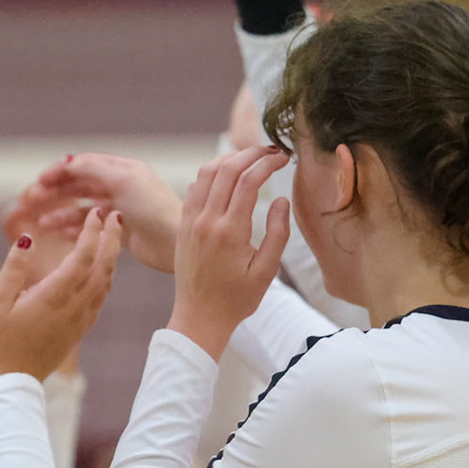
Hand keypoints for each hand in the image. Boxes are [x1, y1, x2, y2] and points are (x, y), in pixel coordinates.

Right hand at [0, 209, 124, 385]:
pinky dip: (106, 278)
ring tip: (113, 236)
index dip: (92, 233)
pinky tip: (103, 270)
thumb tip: (28, 237)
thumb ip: (13, 268)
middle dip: (112, 239)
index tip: (97, 213)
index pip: (82, 257)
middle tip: (117, 216)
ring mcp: (79, 320)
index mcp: (53, 296)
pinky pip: (100, 298)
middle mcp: (73, 306)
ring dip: (112, 257)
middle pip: (103, 267)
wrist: (13, 382)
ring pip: (105, 283)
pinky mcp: (79, 330)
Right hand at [31, 153, 181, 272]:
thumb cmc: (154, 208)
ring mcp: (121, 210)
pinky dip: (75, 230)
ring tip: (43, 223)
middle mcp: (122, 187)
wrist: (176, 242)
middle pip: (81, 185)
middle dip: (57, 192)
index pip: (85, 164)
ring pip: (84, 209)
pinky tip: (60, 236)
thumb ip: (93, 167)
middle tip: (34, 201)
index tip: (40, 180)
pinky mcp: (122, 232)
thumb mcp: (123, 179)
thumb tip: (68, 160)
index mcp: (124, 169)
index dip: (60, 170)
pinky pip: (92, 228)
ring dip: (62, 214)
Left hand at [167, 147, 290, 358]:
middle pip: (227, 169)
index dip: (268, 163)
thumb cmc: (236, 299)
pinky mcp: (183, 224)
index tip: (284, 158)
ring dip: (230, 158)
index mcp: (229, 232)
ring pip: (207, 173)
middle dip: (252, 153)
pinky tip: (228, 173)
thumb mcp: (266, 272)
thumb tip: (280, 200)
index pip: (248, 181)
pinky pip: (195, 187)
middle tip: (272, 150)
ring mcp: (191, 221)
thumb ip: (277, 234)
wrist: (198, 317)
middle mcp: (206, 221)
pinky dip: (212, 172)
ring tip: (253, 156)